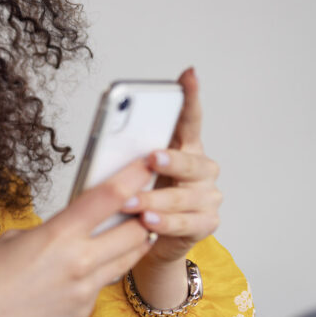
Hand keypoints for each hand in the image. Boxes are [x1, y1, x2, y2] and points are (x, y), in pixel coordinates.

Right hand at [0, 159, 155, 316]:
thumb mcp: (17, 238)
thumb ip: (54, 231)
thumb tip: (74, 229)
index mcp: (59, 235)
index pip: (108, 197)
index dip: (134, 176)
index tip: (148, 165)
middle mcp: (78, 263)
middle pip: (133, 232)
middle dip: (145, 217)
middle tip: (148, 207)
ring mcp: (84, 292)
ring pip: (125, 262)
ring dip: (132, 246)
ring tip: (134, 235)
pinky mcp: (82, 315)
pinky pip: (100, 290)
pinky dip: (96, 279)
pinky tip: (78, 278)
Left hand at [124, 67, 221, 265]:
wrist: (149, 241)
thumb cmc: (139, 198)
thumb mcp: (132, 174)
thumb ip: (129, 156)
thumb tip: (108, 140)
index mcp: (185, 148)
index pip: (189, 119)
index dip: (190, 97)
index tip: (188, 75)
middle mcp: (202, 170)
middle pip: (191, 161)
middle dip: (170, 160)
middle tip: (150, 158)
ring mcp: (207, 197)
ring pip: (183, 196)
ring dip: (154, 200)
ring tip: (131, 203)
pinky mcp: (206, 224)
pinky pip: (185, 223)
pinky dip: (164, 223)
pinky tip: (148, 222)